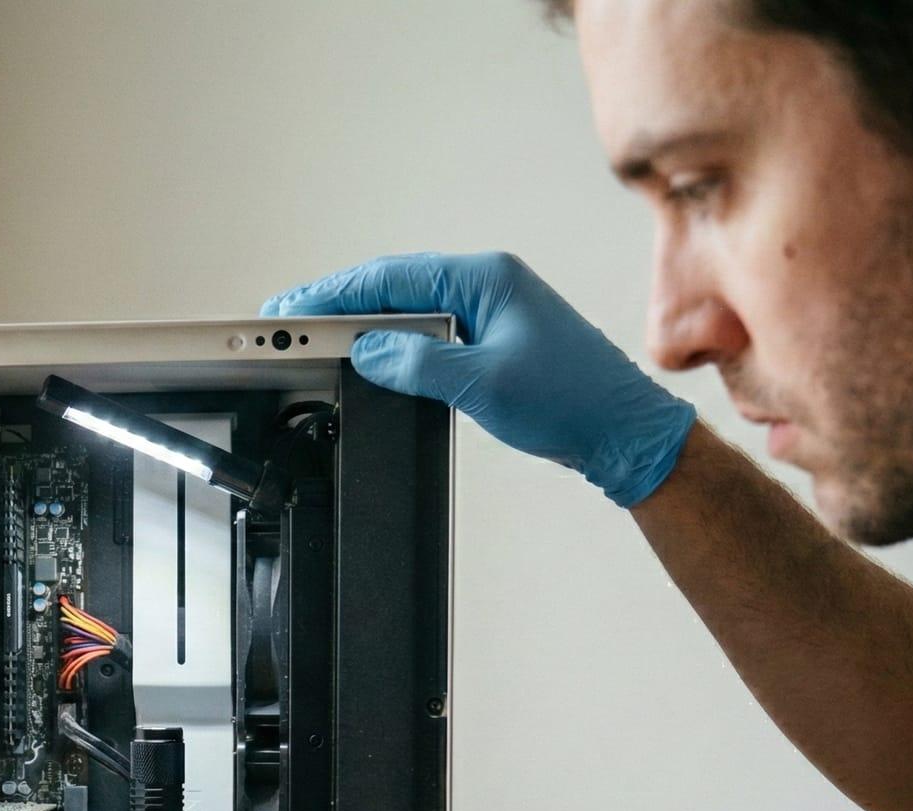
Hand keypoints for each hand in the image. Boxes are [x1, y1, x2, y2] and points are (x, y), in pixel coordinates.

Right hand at [263, 252, 695, 508]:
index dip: (335, 293)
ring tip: (319, 336)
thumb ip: (418, 362)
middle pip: (396, 286)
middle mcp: (488, 284)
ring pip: (411, 309)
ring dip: (365, 323)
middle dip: (340, 303)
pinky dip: (395, 342)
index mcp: (486, 278)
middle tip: (290, 318)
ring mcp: (492, 310)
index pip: (392, 277)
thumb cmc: (571, 400)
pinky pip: (430, 331)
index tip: (293, 306)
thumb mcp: (482, 382)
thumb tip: (369, 350)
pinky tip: (372, 355)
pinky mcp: (494, 339)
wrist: (622, 431)